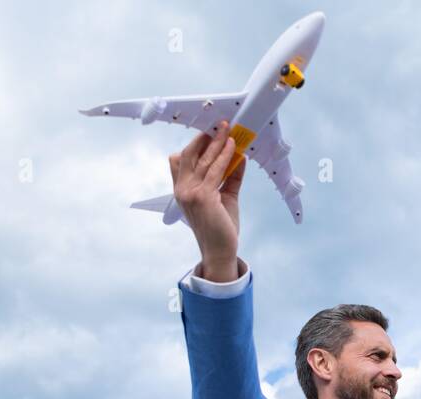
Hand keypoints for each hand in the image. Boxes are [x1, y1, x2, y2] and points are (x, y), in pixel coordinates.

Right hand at [169, 120, 245, 281]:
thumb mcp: (225, 197)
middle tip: (220, 124)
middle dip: (206, 137)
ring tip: (229, 129)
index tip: (209, 131)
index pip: (180, 160)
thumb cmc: (221, 227)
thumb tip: (240, 157)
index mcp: (181, 190)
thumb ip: (231, 177)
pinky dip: (225, 156)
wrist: (220, 250)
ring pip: (205, 160)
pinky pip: (216, 170)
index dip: (194, 143)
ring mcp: (190, 193)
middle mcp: (182, 190)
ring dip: (218, 142)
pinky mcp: (203, 197)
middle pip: (191, 155)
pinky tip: (233, 147)